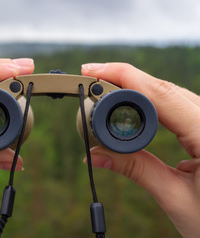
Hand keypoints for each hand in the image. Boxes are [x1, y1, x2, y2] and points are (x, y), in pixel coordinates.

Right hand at [82, 63, 199, 237]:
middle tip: (91, 76)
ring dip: (136, 86)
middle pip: (164, 88)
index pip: (160, 94)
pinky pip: (177, 104)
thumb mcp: (175, 197)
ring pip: (171, 93)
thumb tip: (94, 155)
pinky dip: (151, 99)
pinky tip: (133, 100)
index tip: (92, 71)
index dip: (122, 77)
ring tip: (105, 87)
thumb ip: (135, 170)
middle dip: (124, 78)